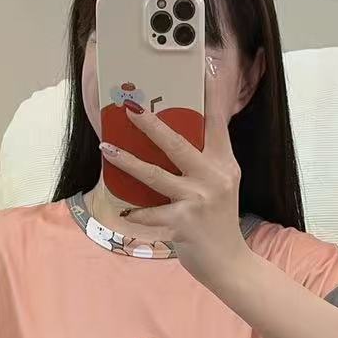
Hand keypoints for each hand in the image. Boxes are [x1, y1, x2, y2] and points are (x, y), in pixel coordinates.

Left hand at [100, 109, 248, 289]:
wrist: (230, 264)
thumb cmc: (217, 221)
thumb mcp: (220, 185)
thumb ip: (203, 162)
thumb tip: (171, 138)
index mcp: (224, 163)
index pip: (216, 123)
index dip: (209, 97)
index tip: (200, 73)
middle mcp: (215, 177)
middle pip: (178, 144)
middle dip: (151, 124)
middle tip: (129, 108)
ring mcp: (200, 200)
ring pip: (157, 176)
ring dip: (128, 161)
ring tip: (107, 148)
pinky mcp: (185, 223)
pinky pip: (151, 213)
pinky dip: (136, 213)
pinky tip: (123, 211)